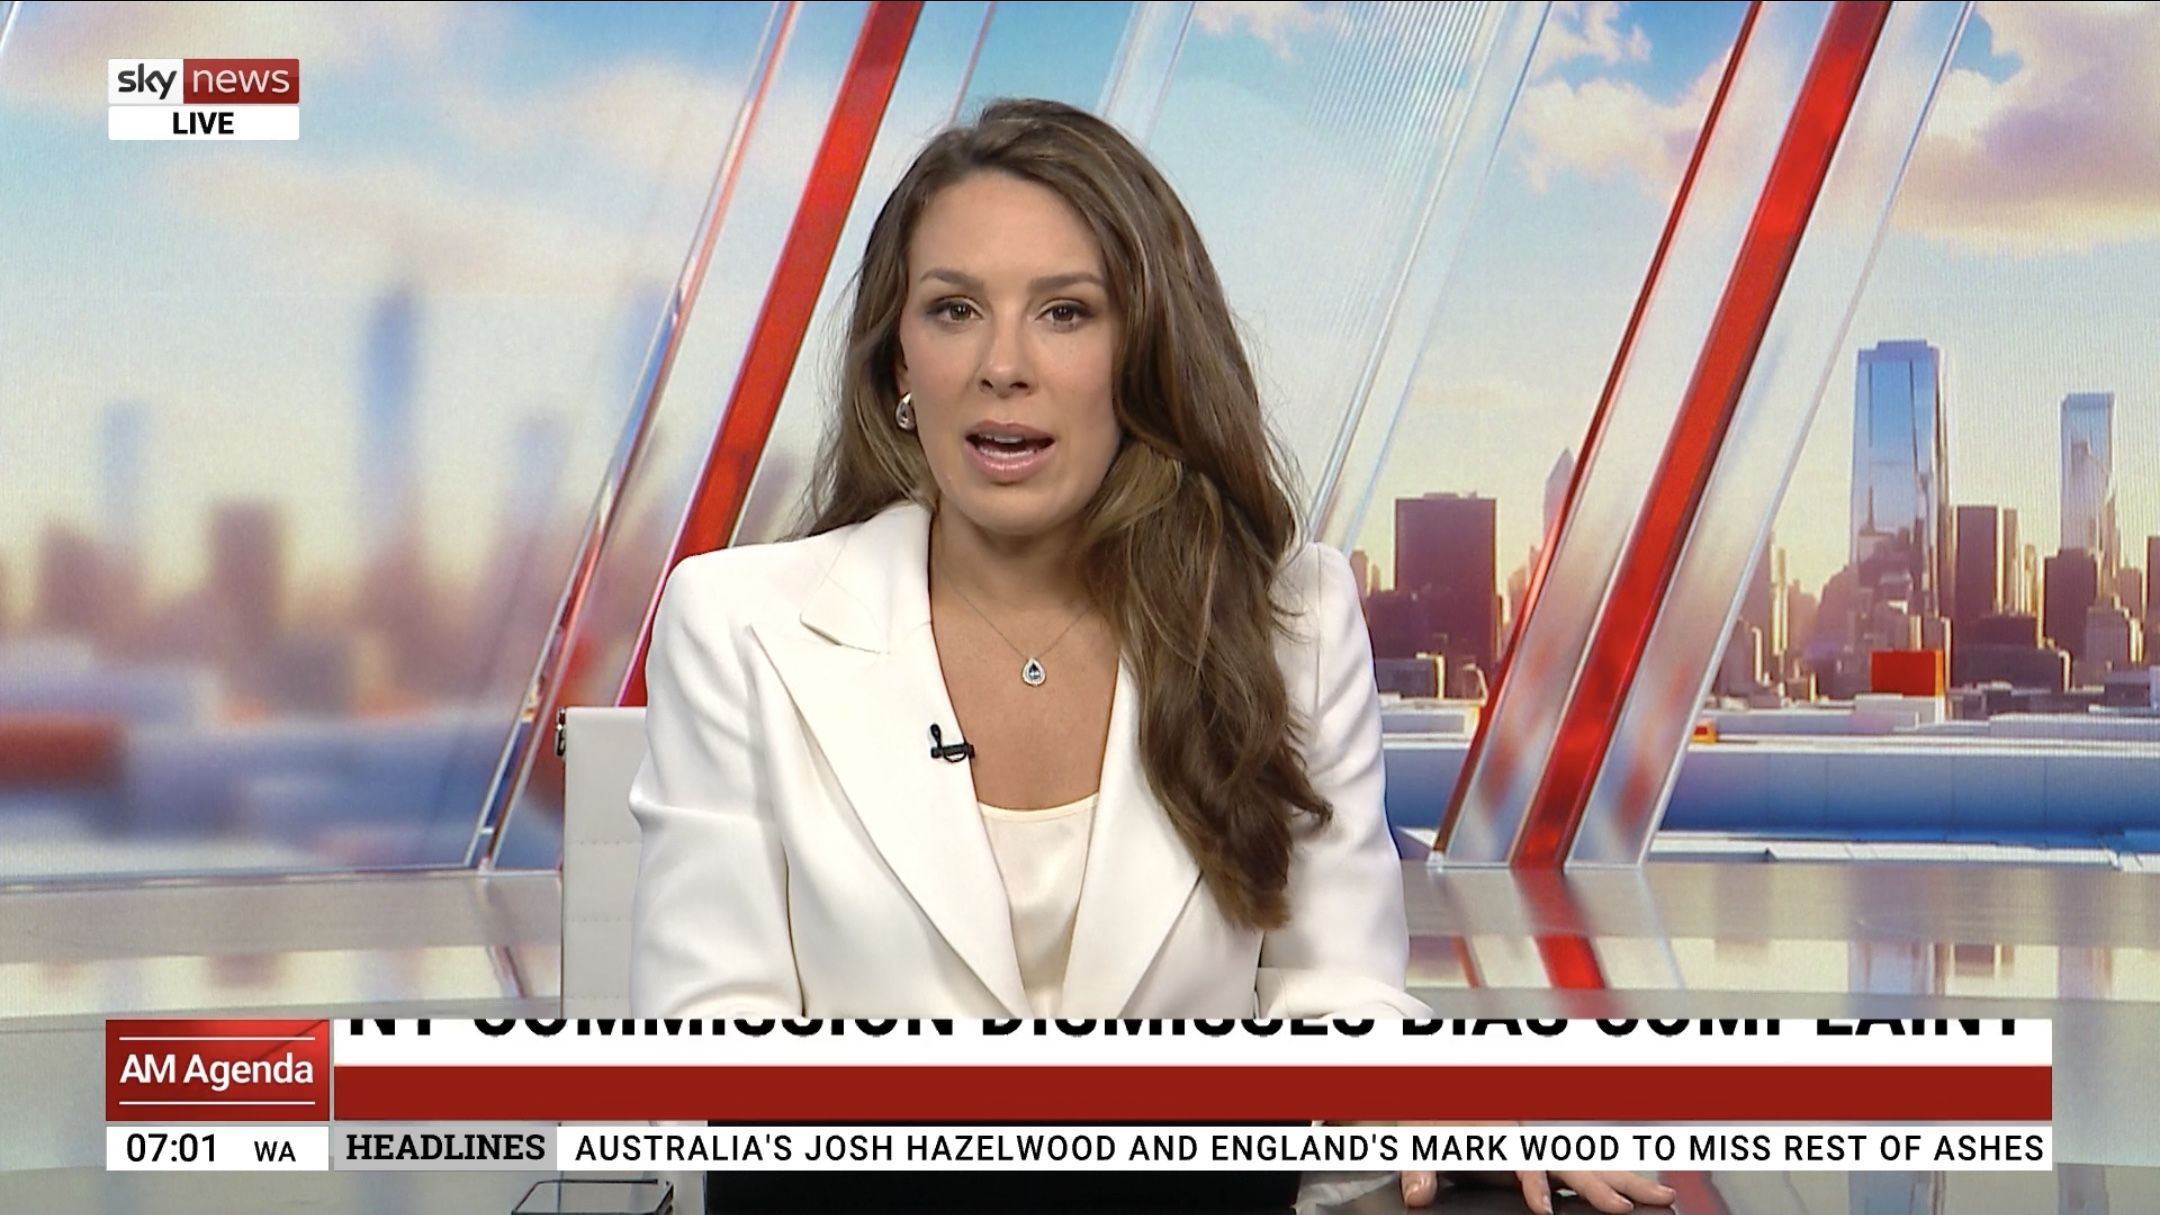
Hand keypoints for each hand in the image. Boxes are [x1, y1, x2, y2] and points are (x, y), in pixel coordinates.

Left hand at [1359, 1124, 1674, 1211]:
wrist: (1430, 1083)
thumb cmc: (1428, 1107)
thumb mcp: (1417, 1133)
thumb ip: (1420, 1165)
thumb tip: (1417, 1195)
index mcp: (1500, 1127)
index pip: (1524, 1159)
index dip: (1534, 1184)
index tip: (1545, 1208)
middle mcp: (1529, 1133)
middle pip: (1577, 1159)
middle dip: (1613, 1182)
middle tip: (1653, 1200)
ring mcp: (1540, 1141)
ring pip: (1591, 1161)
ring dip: (1627, 1178)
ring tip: (1667, 1196)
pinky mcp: (1541, 1151)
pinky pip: (1583, 1165)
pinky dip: (1613, 1176)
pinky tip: (1636, 1191)